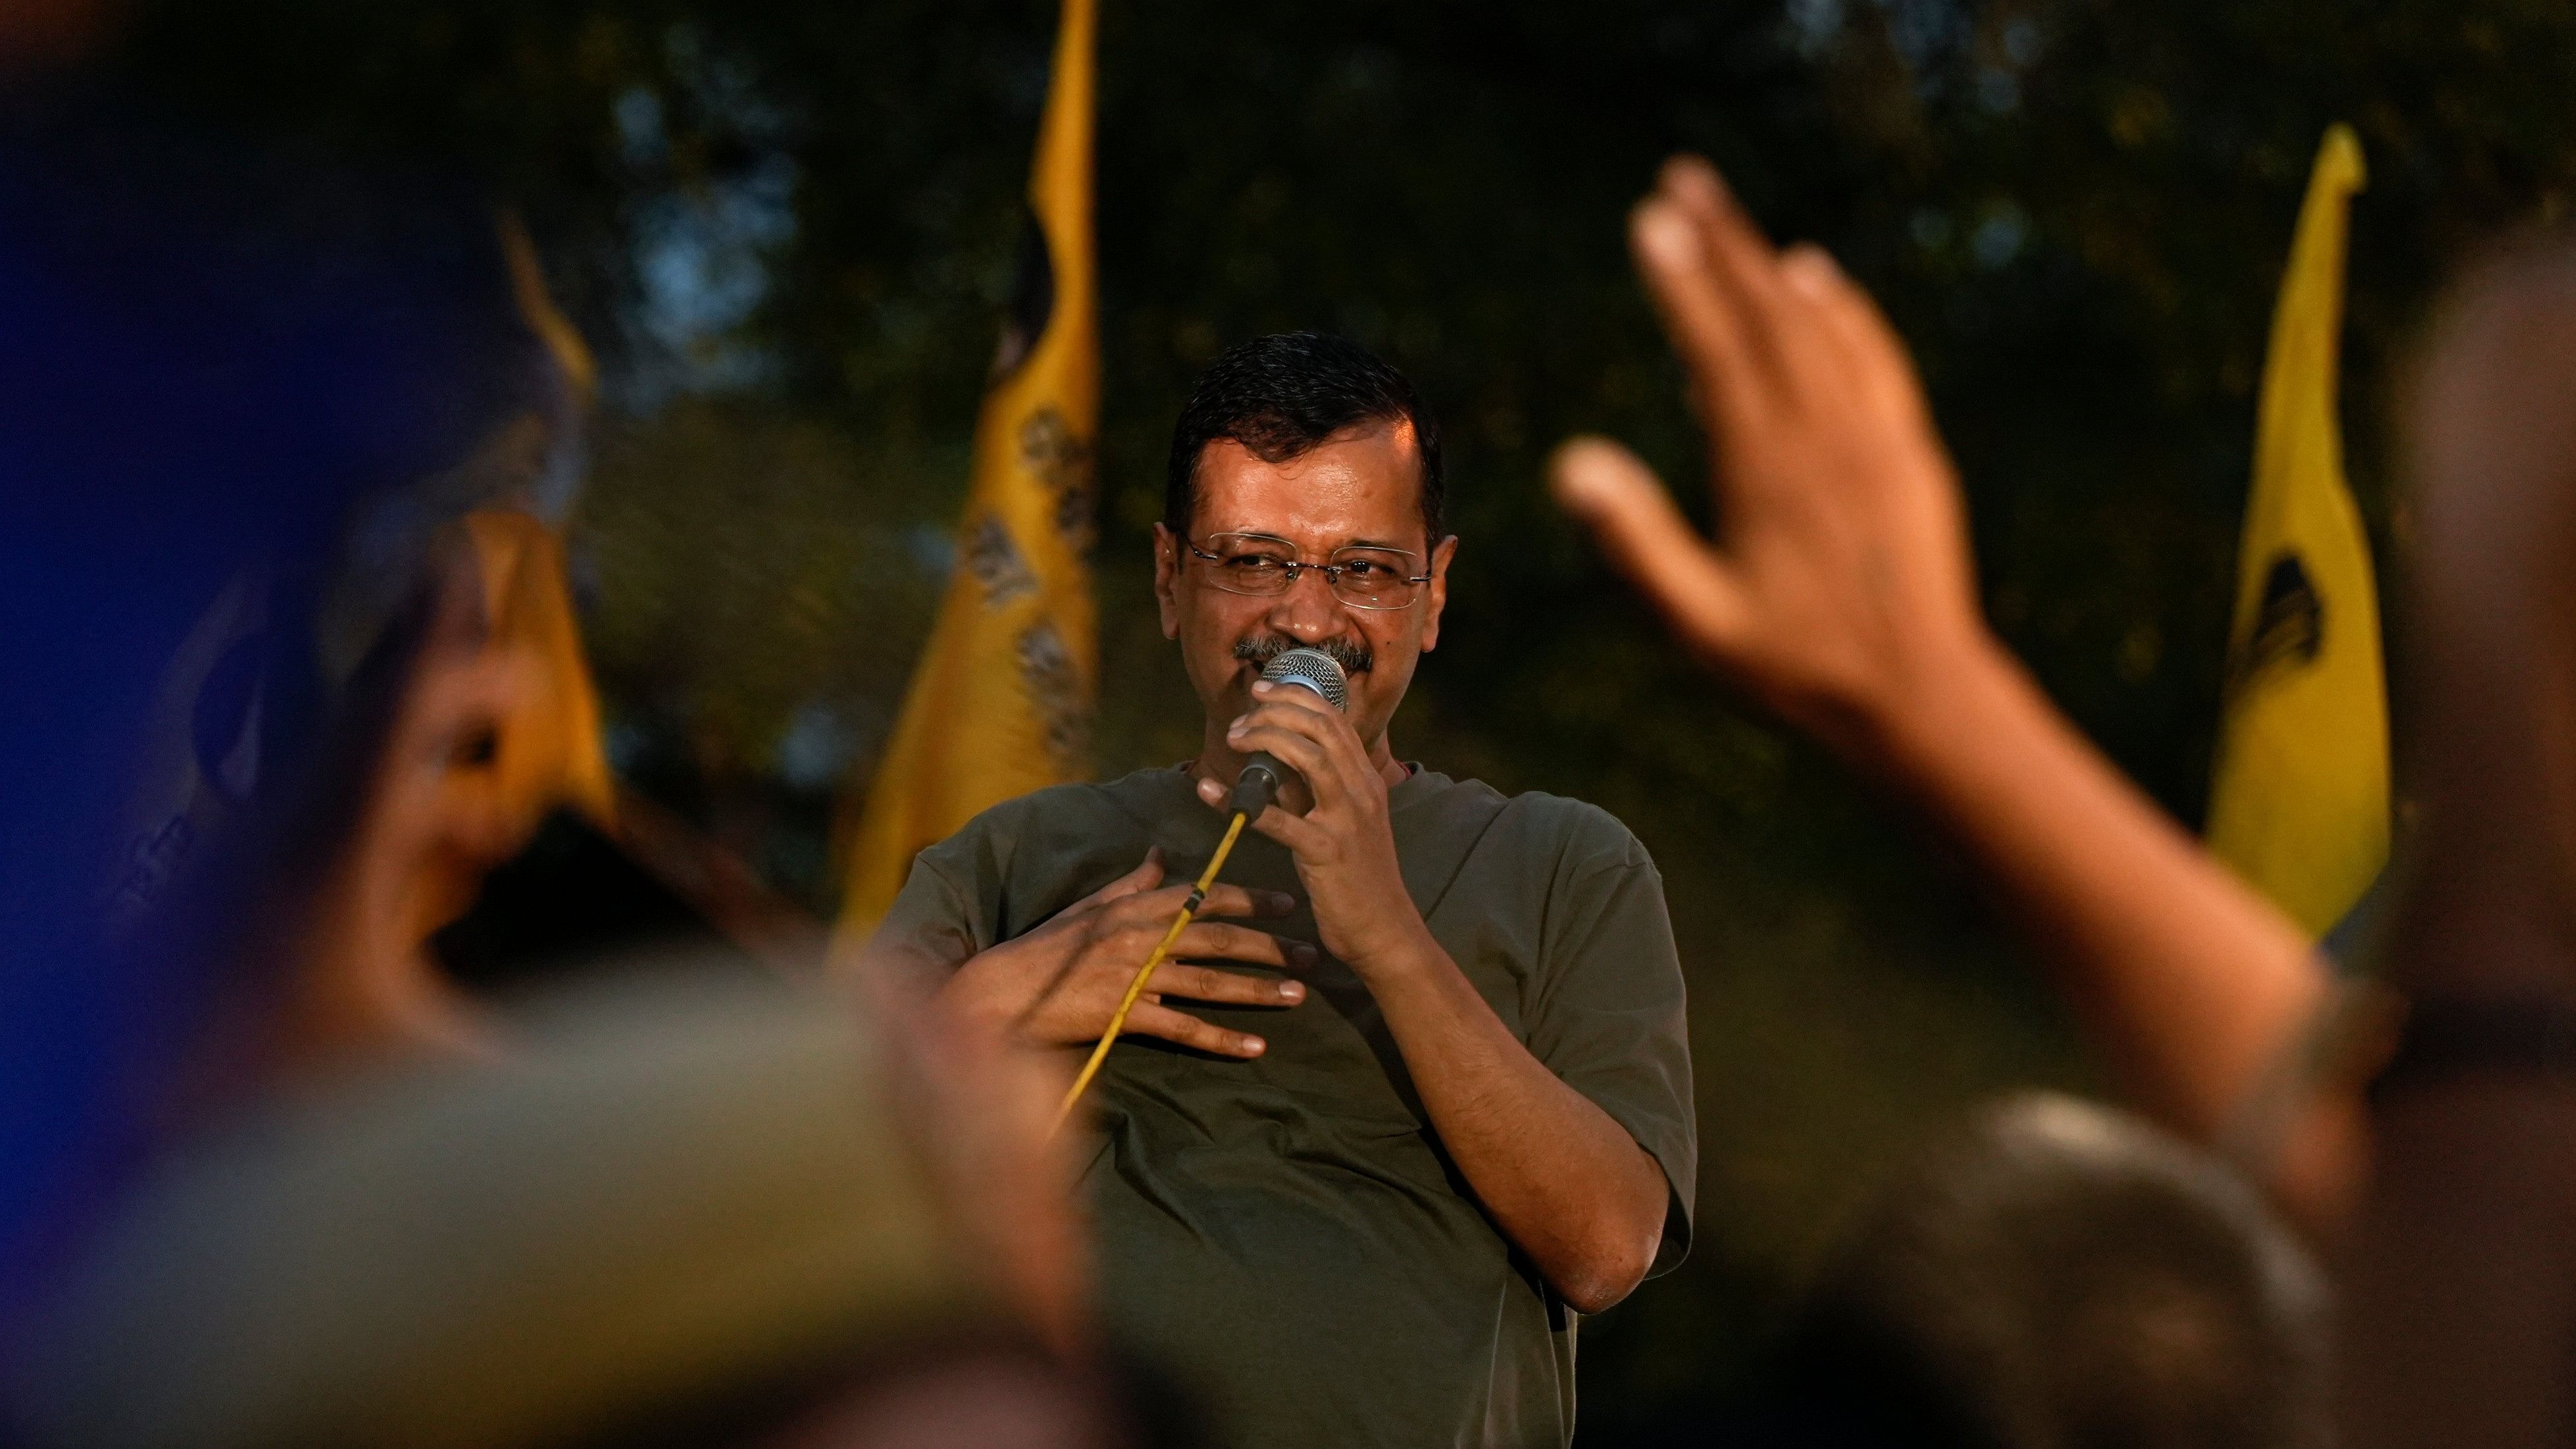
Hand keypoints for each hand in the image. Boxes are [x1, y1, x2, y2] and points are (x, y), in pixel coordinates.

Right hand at [942, 848, 1314, 1058]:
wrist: (1000, 994)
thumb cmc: (1043, 949)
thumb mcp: (1087, 906)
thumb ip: (1130, 883)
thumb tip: (1159, 854)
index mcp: (1136, 906)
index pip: (1205, 896)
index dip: (1251, 899)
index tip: (1289, 902)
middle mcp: (1142, 936)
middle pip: (1220, 937)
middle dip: (1272, 944)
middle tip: (1314, 952)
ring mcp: (1136, 976)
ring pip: (1211, 982)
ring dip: (1259, 989)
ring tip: (1299, 995)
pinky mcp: (1126, 1015)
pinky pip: (1184, 1029)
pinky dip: (1221, 1040)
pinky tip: (1255, 1049)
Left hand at [1197, 680, 1425, 972]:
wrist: (1384, 930)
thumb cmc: (1358, 877)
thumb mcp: (1342, 823)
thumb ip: (1311, 791)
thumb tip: (1268, 762)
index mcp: (1366, 780)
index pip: (1334, 720)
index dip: (1296, 696)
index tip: (1261, 691)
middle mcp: (1361, 790)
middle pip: (1320, 727)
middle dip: (1275, 711)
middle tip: (1240, 719)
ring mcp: (1346, 819)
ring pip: (1308, 757)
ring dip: (1264, 739)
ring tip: (1233, 740)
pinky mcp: (1326, 850)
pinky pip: (1277, 818)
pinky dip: (1238, 802)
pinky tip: (1208, 792)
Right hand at [1550, 155, 1996, 760]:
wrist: (1919, 696)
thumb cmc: (1796, 669)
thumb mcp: (1699, 622)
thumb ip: (1638, 542)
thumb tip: (1571, 464)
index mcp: (1766, 469)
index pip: (1718, 350)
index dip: (1683, 283)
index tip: (1651, 221)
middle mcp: (1824, 436)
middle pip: (1769, 314)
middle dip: (1723, 244)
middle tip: (1682, 181)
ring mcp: (1873, 438)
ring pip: (1821, 326)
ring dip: (1772, 264)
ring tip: (1731, 218)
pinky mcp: (1907, 452)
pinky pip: (1873, 357)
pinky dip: (1843, 308)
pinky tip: (1818, 278)